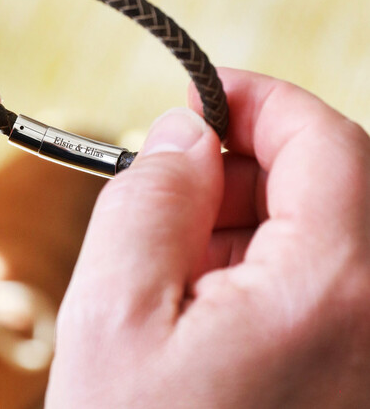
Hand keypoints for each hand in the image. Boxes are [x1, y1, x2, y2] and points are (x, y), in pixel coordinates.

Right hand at [47, 68, 369, 407]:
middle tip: (171, 181)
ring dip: (246, 214)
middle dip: (244, 161)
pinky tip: (203, 295)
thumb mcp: (115, 310)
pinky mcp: (348, 364)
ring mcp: (367, 346)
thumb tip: (183, 131)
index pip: (324, 140)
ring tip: (176, 256)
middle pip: (330, 178)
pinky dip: (258, 260)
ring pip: (322, 225)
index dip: (258, 101)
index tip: (201, 96)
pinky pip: (318, 275)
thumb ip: (151, 197)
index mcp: (336, 291)